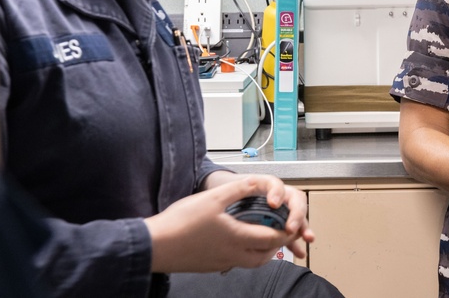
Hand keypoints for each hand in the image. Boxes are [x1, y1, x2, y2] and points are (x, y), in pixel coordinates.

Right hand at [146, 175, 312, 272]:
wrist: (154, 246)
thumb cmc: (181, 222)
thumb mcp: (214, 198)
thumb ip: (240, 188)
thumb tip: (259, 182)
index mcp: (238, 238)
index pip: (273, 238)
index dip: (287, 231)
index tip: (294, 224)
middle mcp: (233, 255)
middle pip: (266, 255)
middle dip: (278, 243)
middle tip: (282, 230)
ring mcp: (221, 263)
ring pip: (252, 262)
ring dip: (263, 250)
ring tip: (264, 235)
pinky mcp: (211, 266)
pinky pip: (237, 263)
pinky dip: (247, 254)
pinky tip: (239, 241)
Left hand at [202, 171, 313, 257]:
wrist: (232, 198)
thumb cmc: (236, 191)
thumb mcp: (234, 189)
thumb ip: (236, 191)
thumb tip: (228, 196)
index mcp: (267, 185)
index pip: (276, 184)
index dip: (277, 192)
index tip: (273, 204)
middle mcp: (280, 197)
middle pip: (295, 201)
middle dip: (297, 215)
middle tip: (291, 228)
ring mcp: (283, 211)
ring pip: (297, 217)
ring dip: (303, 228)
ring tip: (307, 238)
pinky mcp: (280, 226)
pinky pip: (290, 234)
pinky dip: (295, 244)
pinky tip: (299, 253)